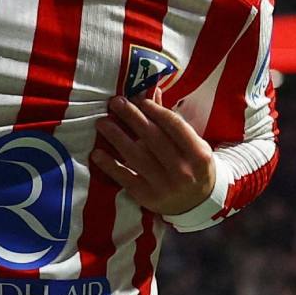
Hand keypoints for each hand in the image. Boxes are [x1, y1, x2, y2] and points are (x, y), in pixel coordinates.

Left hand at [91, 87, 214, 215]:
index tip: (137, 99)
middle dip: (132, 117)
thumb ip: (170, 120)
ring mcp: (165, 186)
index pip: (174, 126)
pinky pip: (125, 178)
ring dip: (116, 137)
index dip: (155, 110)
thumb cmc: (192, 166)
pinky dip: (110, 165)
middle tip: (115, 103)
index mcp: (198, 154)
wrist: (196, 204)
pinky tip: (97, 153)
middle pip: (153, 138)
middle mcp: (183, 171)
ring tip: (102, 122)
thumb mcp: (191, 144)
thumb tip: (150, 91)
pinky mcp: (147, 197)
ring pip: (136, 156)